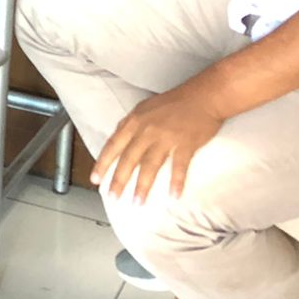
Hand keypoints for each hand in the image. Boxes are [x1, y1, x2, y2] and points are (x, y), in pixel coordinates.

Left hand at [92, 87, 224, 203]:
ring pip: (150, 165)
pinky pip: (179, 167)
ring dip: (143, 185)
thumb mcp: (144, 109)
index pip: (113, 145)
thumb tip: (117, 142)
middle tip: (113, 197)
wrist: (202, 97)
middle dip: (119, 180)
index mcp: (135, 121)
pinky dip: (176, 182)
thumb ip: (130, 125)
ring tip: (137, 201)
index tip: (96, 179)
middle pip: (129, 159)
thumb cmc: (173, 103)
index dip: (103, 163)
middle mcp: (147, 130)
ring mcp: (166, 138)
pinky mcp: (186, 144)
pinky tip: (174, 196)